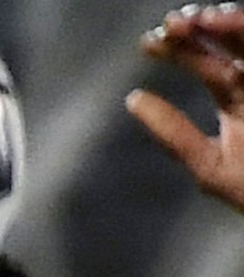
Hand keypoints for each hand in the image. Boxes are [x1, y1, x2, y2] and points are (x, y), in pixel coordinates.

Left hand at [131, 4, 243, 208]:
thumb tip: (133, 98)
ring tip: (204, 20)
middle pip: (230, 43)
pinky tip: (232, 25)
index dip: (177, 50)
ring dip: (233, 24)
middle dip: (201, 30)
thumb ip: (175, 134)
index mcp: (237, 100)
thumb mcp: (212, 166)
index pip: (205, 64)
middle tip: (172, 24)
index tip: (148, 43)